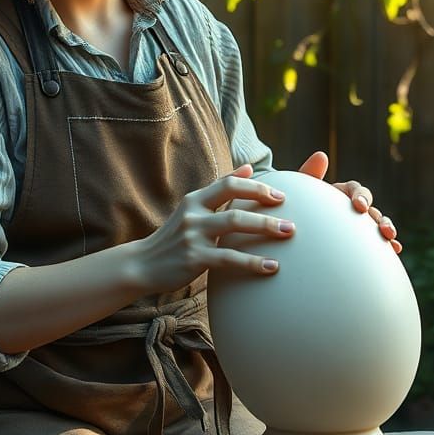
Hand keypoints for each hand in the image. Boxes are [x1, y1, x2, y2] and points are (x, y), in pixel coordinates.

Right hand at [134, 164, 292, 290]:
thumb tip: (249, 168)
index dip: (256, 186)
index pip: (229, 183)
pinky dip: (252, 261)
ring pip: (234, 225)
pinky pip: (229, 258)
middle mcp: (194, 213)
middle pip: (235, 203)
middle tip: (291, 217)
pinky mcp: (194, 258)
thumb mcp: (193, 209)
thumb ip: (220, 190)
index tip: (280, 196)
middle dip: (266, 207)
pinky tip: (272, 267)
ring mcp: (193, 235)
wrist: (142, 264)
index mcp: (195, 200)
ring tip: (289, 233)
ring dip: (264, 228)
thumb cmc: (174, 237)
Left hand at [298, 151, 401, 253]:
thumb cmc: (293, 205)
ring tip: (391, 241)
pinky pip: (375, 243)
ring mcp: (356, 225)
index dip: (360, 196)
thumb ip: (309, 173)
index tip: (359, 207)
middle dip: (379, 217)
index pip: (355, 189)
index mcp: (339, 193)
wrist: (288, 228)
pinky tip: (395, 251)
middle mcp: (351, 208)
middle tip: (382, 229)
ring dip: (387, 230)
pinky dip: (386, 246)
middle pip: (371, 209)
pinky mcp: (358, 241)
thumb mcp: (299, 189)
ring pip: (376, 225)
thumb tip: (321, 155)